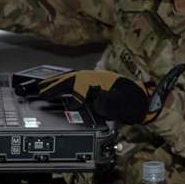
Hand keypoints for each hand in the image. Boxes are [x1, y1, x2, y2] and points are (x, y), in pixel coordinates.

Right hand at [35, 70, 153, 123]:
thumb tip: (96, 105)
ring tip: (42, 88)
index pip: (81, 82)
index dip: (72, 92)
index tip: (67, 102)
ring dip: (57, 83)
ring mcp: (95, 82)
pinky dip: (64, 87)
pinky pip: (75, 85)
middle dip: (56, 84)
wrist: (144, 103)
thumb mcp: (124, 105)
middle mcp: (97, 78)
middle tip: (40, 90)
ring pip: (72, 79)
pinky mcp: (95, 88)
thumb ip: (110, 105)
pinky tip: (57, 91)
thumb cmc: (135, 103)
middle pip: (73, 78)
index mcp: (103, 80)